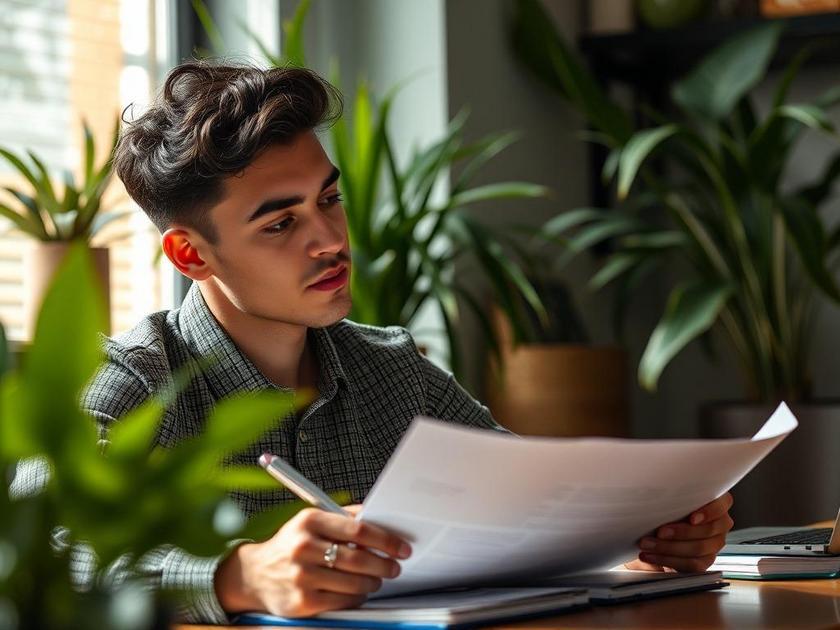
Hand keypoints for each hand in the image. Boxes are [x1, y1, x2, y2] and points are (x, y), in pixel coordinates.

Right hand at [214, 504, 410, 616]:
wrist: (255, 575)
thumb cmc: (290, 545)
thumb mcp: (310, 521)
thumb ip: (343, 517)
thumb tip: (378, 515)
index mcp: (309, 521)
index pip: (359, 529)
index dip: (386, 540)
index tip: (401, 547)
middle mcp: (304, 547)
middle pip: (359, 559)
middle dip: (384, 564)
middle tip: (394, 566)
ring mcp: (302, 576)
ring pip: (354, 583)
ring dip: (373, 582)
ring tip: (377, 579)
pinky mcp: (302, 602)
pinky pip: (343, 602)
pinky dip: (357, 597)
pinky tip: (359, 591)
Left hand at [625, 492, 733, 572]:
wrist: (662, 530)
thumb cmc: (668, 509)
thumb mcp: (672, 500)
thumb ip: (674, 497)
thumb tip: (658, 495)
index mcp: (717, 503)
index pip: (721, 506)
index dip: (708, 513)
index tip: (691, 519)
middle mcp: (721, 523)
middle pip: (707, 531)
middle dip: (681, 533)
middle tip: (659, 533)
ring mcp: (715, 543)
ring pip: (698, 549)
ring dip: (669, 548)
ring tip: (648, 545)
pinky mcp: (706, 561)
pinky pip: (691, 564)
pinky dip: (668, 560)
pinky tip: (652, 555)